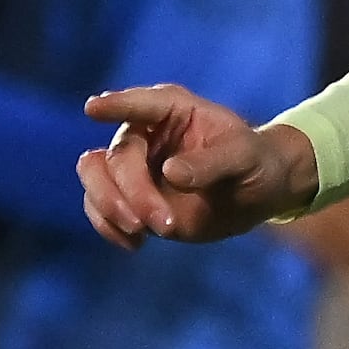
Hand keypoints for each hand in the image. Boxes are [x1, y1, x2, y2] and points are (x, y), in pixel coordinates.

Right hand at [78, 82, 317, 245]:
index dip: (116, 105)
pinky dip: (108, 227)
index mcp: (171, 109)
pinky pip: (99, 208)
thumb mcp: (245, 157)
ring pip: (95, 178)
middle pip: (115, 156)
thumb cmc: (254, 162)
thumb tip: (170, 172)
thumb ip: (212, 162)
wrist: (255, 193)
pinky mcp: (129, 198)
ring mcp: (132, 166)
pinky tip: (135, 245)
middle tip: (164, 224)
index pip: (139, 103)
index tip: (93, 109)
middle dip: (132, 192)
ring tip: (143, 234)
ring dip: (111, 208)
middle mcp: (143, 133)